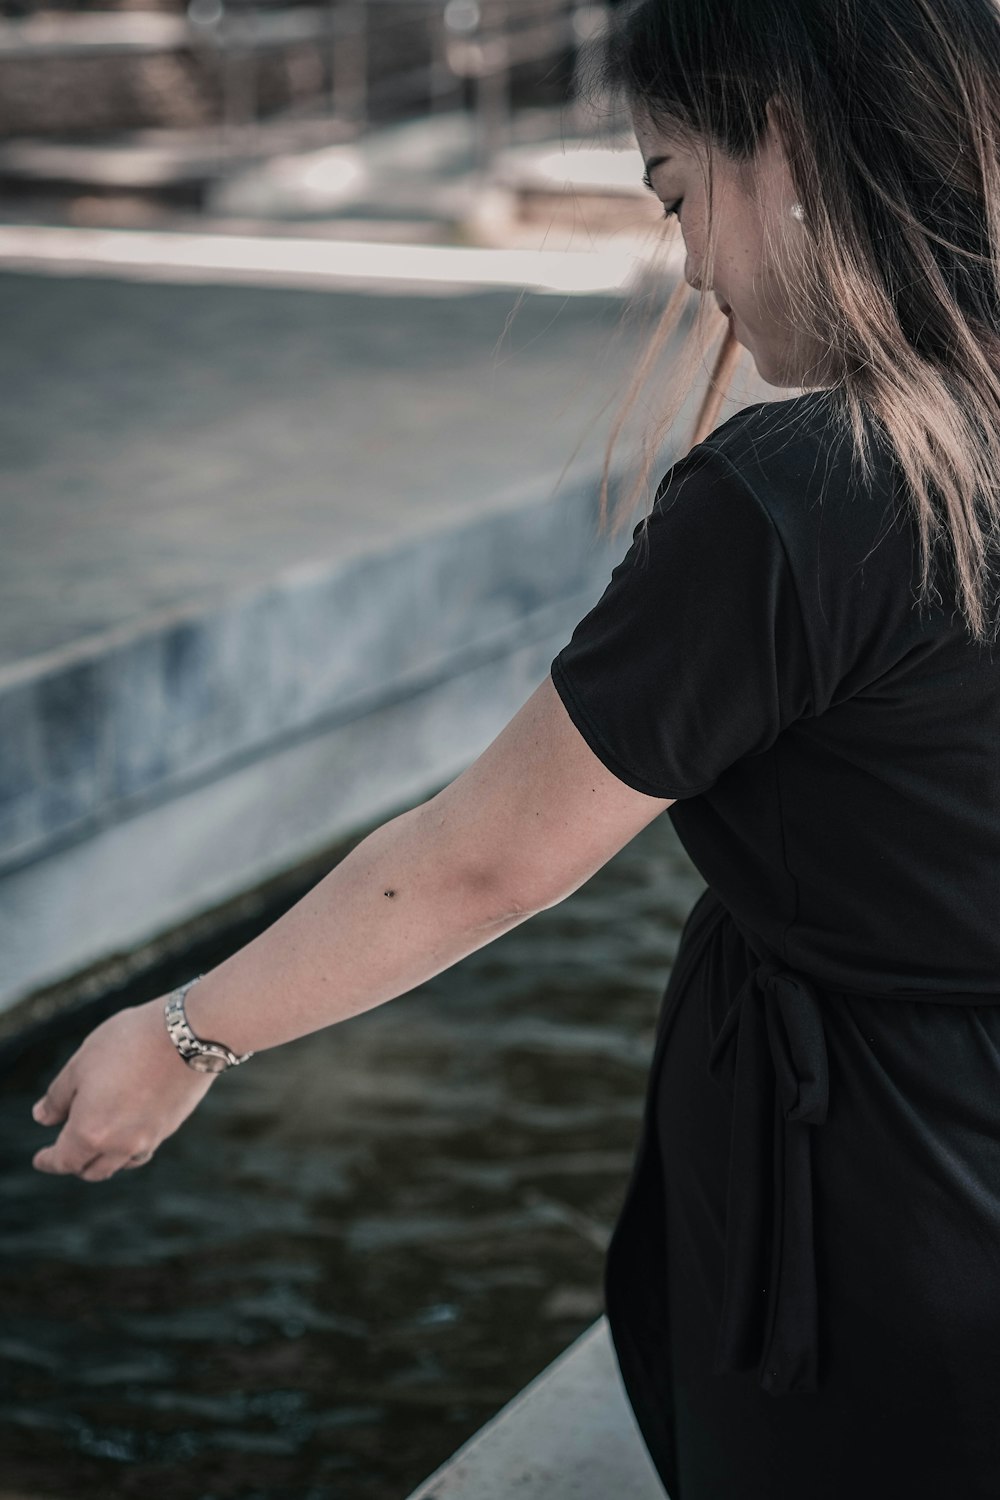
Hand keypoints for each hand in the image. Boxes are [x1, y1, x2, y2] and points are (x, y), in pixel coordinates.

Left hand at [30, 997, 217, 1181]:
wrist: (188, 1034)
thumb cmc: (128, 1043)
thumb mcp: (81, 1063)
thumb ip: (57, 1097)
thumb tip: (43, 1118)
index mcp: (89, 1131)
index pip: (63, 1160)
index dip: (48, 1162)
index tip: (39, 1160)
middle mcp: (119, 1145)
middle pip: (92, 1170)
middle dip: (75, 1164)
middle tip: (66, 1150)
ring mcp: (148, 1138)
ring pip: (120, 1164)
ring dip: (104, 1159)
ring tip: (98, 1144)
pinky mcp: (170, 1127)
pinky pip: (143, 1149)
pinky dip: (129, 1149)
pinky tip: (128, 1131)